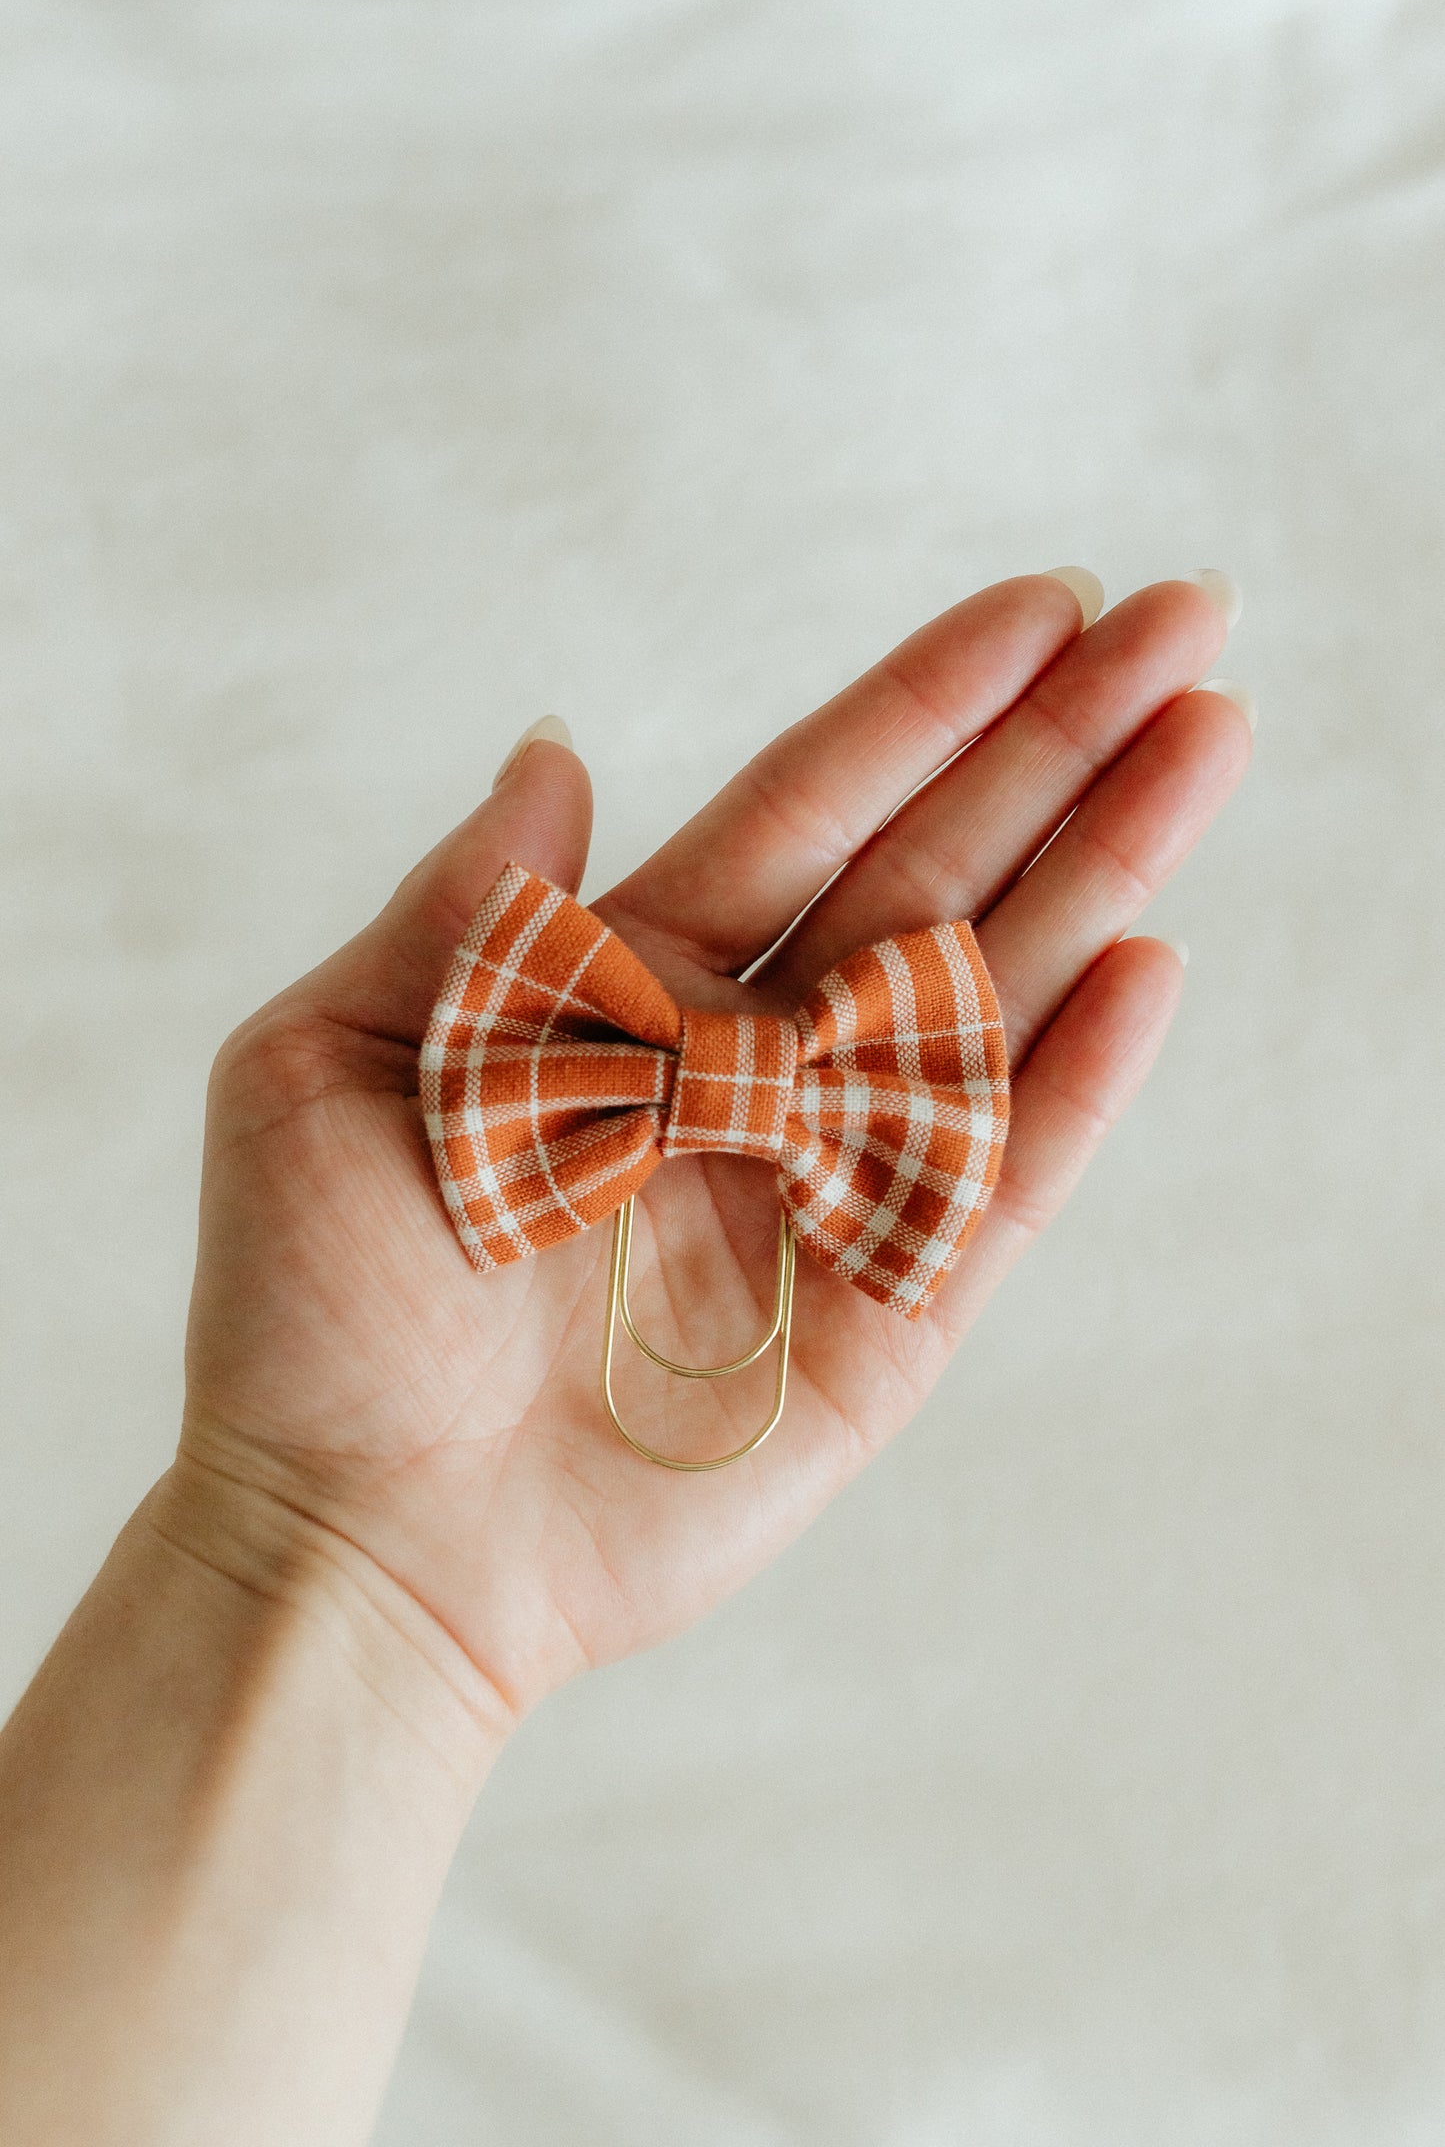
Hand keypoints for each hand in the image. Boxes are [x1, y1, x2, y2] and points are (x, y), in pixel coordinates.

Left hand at [171, 575, 1248, 1731]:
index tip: (1041, 606)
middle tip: (1184, 621)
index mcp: (624, 990)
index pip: (803, 809)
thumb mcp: (324, 1066)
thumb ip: (460, 909)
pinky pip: (991, 1181)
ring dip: (1104, 869)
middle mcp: (746, 1068)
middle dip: (1059, 749)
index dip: (921, 707)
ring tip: (1209, 737)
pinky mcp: (878, 1320)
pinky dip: (1072, 1080)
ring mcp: (823, 1188)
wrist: (356, 1548)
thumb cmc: (310, 1314)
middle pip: (931, 873)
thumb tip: (555, 747)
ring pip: (986, 999)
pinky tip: (1147, 962)